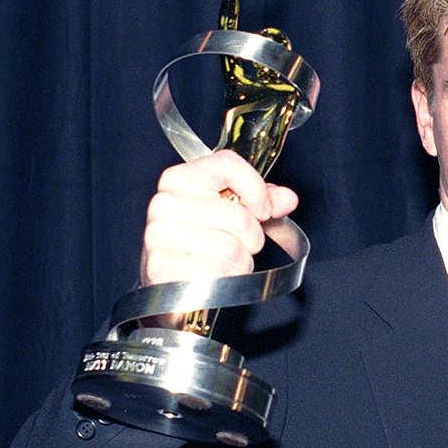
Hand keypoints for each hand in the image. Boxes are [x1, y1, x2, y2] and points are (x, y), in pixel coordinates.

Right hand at [140, 149, 297, 285]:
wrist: (175, 283)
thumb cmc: (204, 241)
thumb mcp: (234, 212)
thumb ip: (262, 201)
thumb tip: (287, 198)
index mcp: (180, 179)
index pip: (226, 164)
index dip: (256, 188)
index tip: (264, 210)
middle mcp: (165, 202)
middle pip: (238, 215)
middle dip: (251, 236)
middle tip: (239, 243)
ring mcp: (160, 234)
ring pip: (231, 248)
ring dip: (239, 261)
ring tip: (223, 260)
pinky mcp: (162, 266)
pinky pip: (218, 272)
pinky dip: (226, 277)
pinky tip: (214, 275)